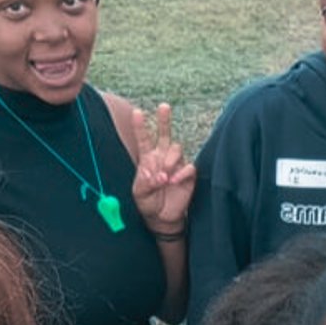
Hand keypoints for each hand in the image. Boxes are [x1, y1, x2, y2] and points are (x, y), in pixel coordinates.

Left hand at [131, 103, 195, 233]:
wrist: (162, 217)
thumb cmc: (148, 203)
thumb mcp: (139, 193)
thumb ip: (145, 182)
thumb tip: (157, 174)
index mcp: (148, 159)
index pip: (144, 139)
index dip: (140, 126)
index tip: (137, 112)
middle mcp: (163, 157)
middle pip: (165, 134)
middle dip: (164, 120)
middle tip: (164, 107)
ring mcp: (176, 165)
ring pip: (177, 149)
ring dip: (169, 160)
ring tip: (164, 177)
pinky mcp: (188, 175)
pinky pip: (188, 167)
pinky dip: (181, 173)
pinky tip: (174, 181)